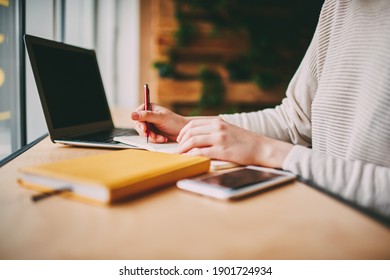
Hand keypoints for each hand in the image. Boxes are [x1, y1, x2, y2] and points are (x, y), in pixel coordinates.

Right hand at [131, 103, 188, 141]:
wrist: (183, 131)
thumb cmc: (174, 122)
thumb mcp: (160, 118)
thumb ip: (146, 116)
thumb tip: (132, 114)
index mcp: (148, 108)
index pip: (137, 115)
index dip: (139, 123)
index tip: (144, 129)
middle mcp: (147, 116)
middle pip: (139, 125)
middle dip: (147, 132)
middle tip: (154, 135)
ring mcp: (149, 125)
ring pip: (143, 133)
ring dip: (152, 137)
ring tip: (161, 137)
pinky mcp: (152, 132)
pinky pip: (149, 138)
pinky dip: (156, 139)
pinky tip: (163, 138)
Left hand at [176, 118, 292, 167]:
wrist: (262, 148)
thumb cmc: (246, 141)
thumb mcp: (229, 129)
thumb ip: (215, 130)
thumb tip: (200, 137)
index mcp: (218, 122)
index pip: (193, 124)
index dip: (183, 132)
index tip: (179, 140)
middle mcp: (217, 127)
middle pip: (190, 132)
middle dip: (180, 141)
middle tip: (176, 149)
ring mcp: (220, 138)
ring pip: (193, 141)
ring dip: (183, 149)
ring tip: (179, 155)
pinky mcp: (222, 150)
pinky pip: (201, 152)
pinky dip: (192, 155)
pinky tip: (188, 159)